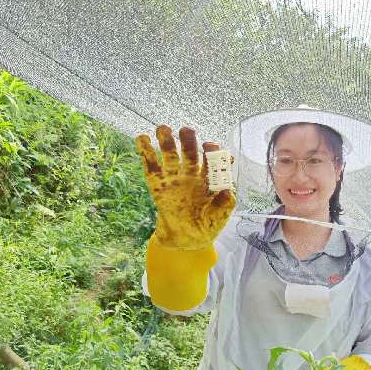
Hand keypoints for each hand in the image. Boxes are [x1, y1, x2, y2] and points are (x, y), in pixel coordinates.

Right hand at [136, 125, 234, 249]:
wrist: (185, 240)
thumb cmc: (207, 226)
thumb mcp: (219, 217)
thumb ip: (224, 204)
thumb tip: (227, 191)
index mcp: (210, 177)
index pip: (212, 159)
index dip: (212, 151)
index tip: (209, 146)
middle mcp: (192, 173)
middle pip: (190, 152)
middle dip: (189, 141)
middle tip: (186, 130)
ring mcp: (174, 178)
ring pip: (170, 155)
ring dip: (167, 141)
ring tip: (163, 129)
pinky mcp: (157, 185)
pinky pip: (151, 167)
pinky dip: (146, 152)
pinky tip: (142, 139)